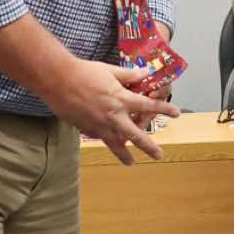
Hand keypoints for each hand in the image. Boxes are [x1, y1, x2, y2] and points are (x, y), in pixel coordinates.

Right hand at [44, 60, 178, 163]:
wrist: (57, 80)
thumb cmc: (84, 71)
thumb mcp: (109, 70)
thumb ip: (128, 75)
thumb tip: (144, 72)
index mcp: (121, 99)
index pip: (148, 106)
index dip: (164, 109)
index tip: (177, 113)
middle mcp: (112, 115)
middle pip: (135, 135)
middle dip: (148, 146)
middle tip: (159, 155)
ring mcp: (98, 125)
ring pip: (115, 144)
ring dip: (124, 155)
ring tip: (131, 163)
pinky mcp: (86, 129)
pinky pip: (100, 138)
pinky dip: (106, 142)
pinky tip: (110, 144)